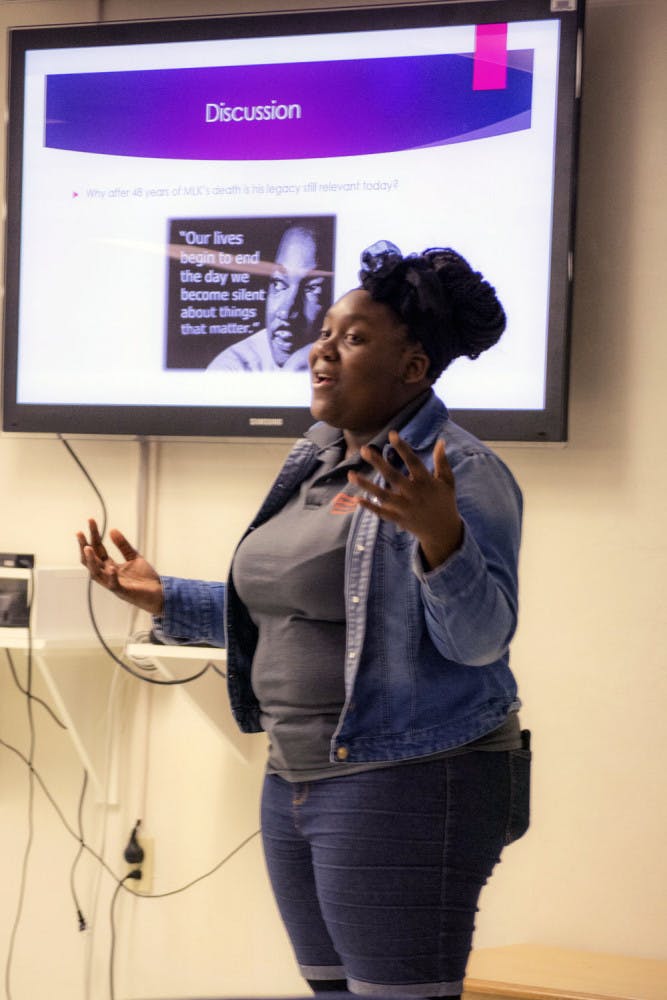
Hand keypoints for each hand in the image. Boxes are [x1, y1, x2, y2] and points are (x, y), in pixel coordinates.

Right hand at [76, 518, 163, 614]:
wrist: (159, 594)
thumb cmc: (145, 578)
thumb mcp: (134, 557)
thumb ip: (123, 546)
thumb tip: (112, 530)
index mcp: (110, 566)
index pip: (98, 549)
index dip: (94, 536)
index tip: (91, 521)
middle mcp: (108, 575)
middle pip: (92, 560)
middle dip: (85, 547)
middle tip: (80, 533)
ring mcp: (114, 584)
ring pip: (96, 574)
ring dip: (91, 561)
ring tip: (87, 548)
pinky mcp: (123, 592)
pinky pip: (114, 585)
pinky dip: (111, 576)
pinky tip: (111, 567)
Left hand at [348, 431, 462, 569]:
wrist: (443, 532)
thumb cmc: (445, 501)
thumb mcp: (448, 481)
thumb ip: (442, 462)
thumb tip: (441, 440)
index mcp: (426, 482)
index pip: (413, 462)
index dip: (403, 448)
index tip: (392, 434)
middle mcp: (414, 494)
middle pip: (393, 477)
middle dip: (378, 463)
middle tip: (364, 449)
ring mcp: (405, 508)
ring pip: (383, 495)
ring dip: (366, 485)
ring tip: (350, 474)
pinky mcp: (399, 519)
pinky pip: (382, 513)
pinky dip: (370, 507)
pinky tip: (357, 498)